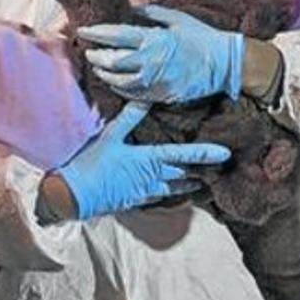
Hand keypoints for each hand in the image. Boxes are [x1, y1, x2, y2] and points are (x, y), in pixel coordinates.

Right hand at [55, 102, 229, 218]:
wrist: (75, 195)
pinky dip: (169, 193)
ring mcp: (144, 192)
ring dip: (189, 185)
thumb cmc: (91, 164)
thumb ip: (129, 118)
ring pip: (174, 188)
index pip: (183, 155)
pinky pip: (158, 197)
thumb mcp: (109, 137)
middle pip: (183, 175)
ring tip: (203, 183)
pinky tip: (170, 192)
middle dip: (202, 172)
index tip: (225, 154)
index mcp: (148, 159)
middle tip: (219, 170)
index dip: (204, 153)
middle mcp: (151, 178)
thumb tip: (145, 98)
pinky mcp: (134, 200)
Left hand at [79, 5, 245, 103]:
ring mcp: (155, 81)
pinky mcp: (161, 95)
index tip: (82, 30)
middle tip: (88, 52)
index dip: (96, 33)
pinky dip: (120, 89)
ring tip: (97, 68)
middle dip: (96, 56)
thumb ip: (152, 14)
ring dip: (105, 74)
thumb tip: (132, 8)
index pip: (116, 35)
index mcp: (154, 39)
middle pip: (113, 61)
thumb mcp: (177, 18)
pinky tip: (114, 83)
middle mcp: (151, 61)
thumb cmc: (202, 38)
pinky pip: (134, 95)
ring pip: (120, 81)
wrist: (226, 64)